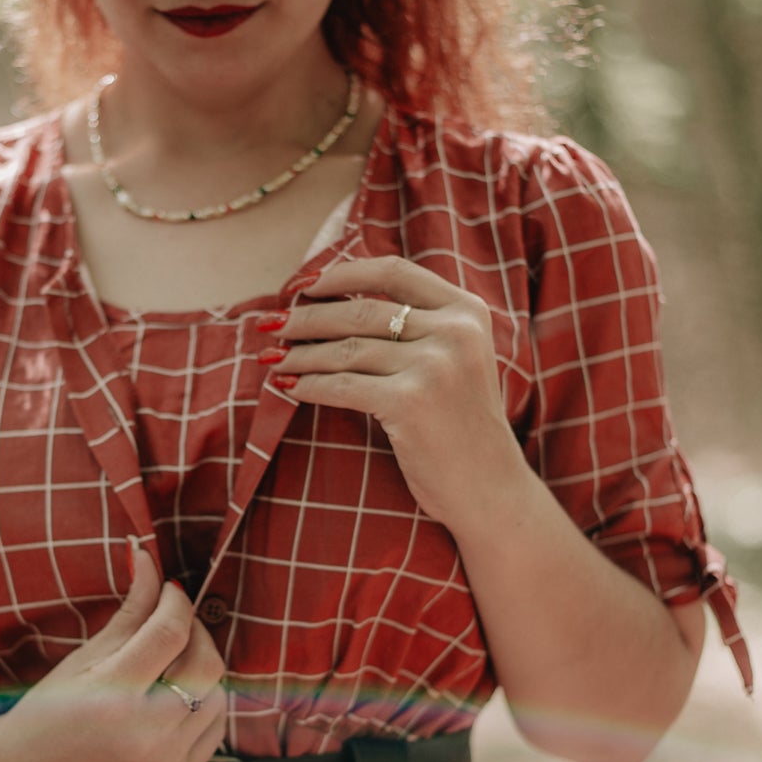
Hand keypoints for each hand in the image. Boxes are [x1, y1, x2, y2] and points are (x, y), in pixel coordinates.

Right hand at [0, 544, 227, 761]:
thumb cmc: (49, 710)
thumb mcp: (84, 656)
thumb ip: (129, 610)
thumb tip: (148, 555)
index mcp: (113, 695)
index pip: (172, 632)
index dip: (177, 602)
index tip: (170, 592)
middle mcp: (144, 734)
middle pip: (206, 664)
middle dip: (196, 633)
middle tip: (174, 624)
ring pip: (217, 697)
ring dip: (201, 672)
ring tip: (170, 665)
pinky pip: (213, 731)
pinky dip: (203, 707)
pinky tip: (174, 699)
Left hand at [257, 255, 528, 535]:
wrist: (491, 490)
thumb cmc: (462, 427)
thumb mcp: (456, 361)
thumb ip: (417, 328)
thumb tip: (332, 301)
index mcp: (467, 312)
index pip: (393, 271)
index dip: (340, 273)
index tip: (302, 284)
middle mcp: (454, 332)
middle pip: (360, 310)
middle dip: (306, 317)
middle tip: (270, 325)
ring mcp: (434, 367)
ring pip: (346, 349)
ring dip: (299, 354)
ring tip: (271, 358)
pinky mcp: (410, 403)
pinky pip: (341, 386)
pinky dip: (307, 385)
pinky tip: (287, 387)